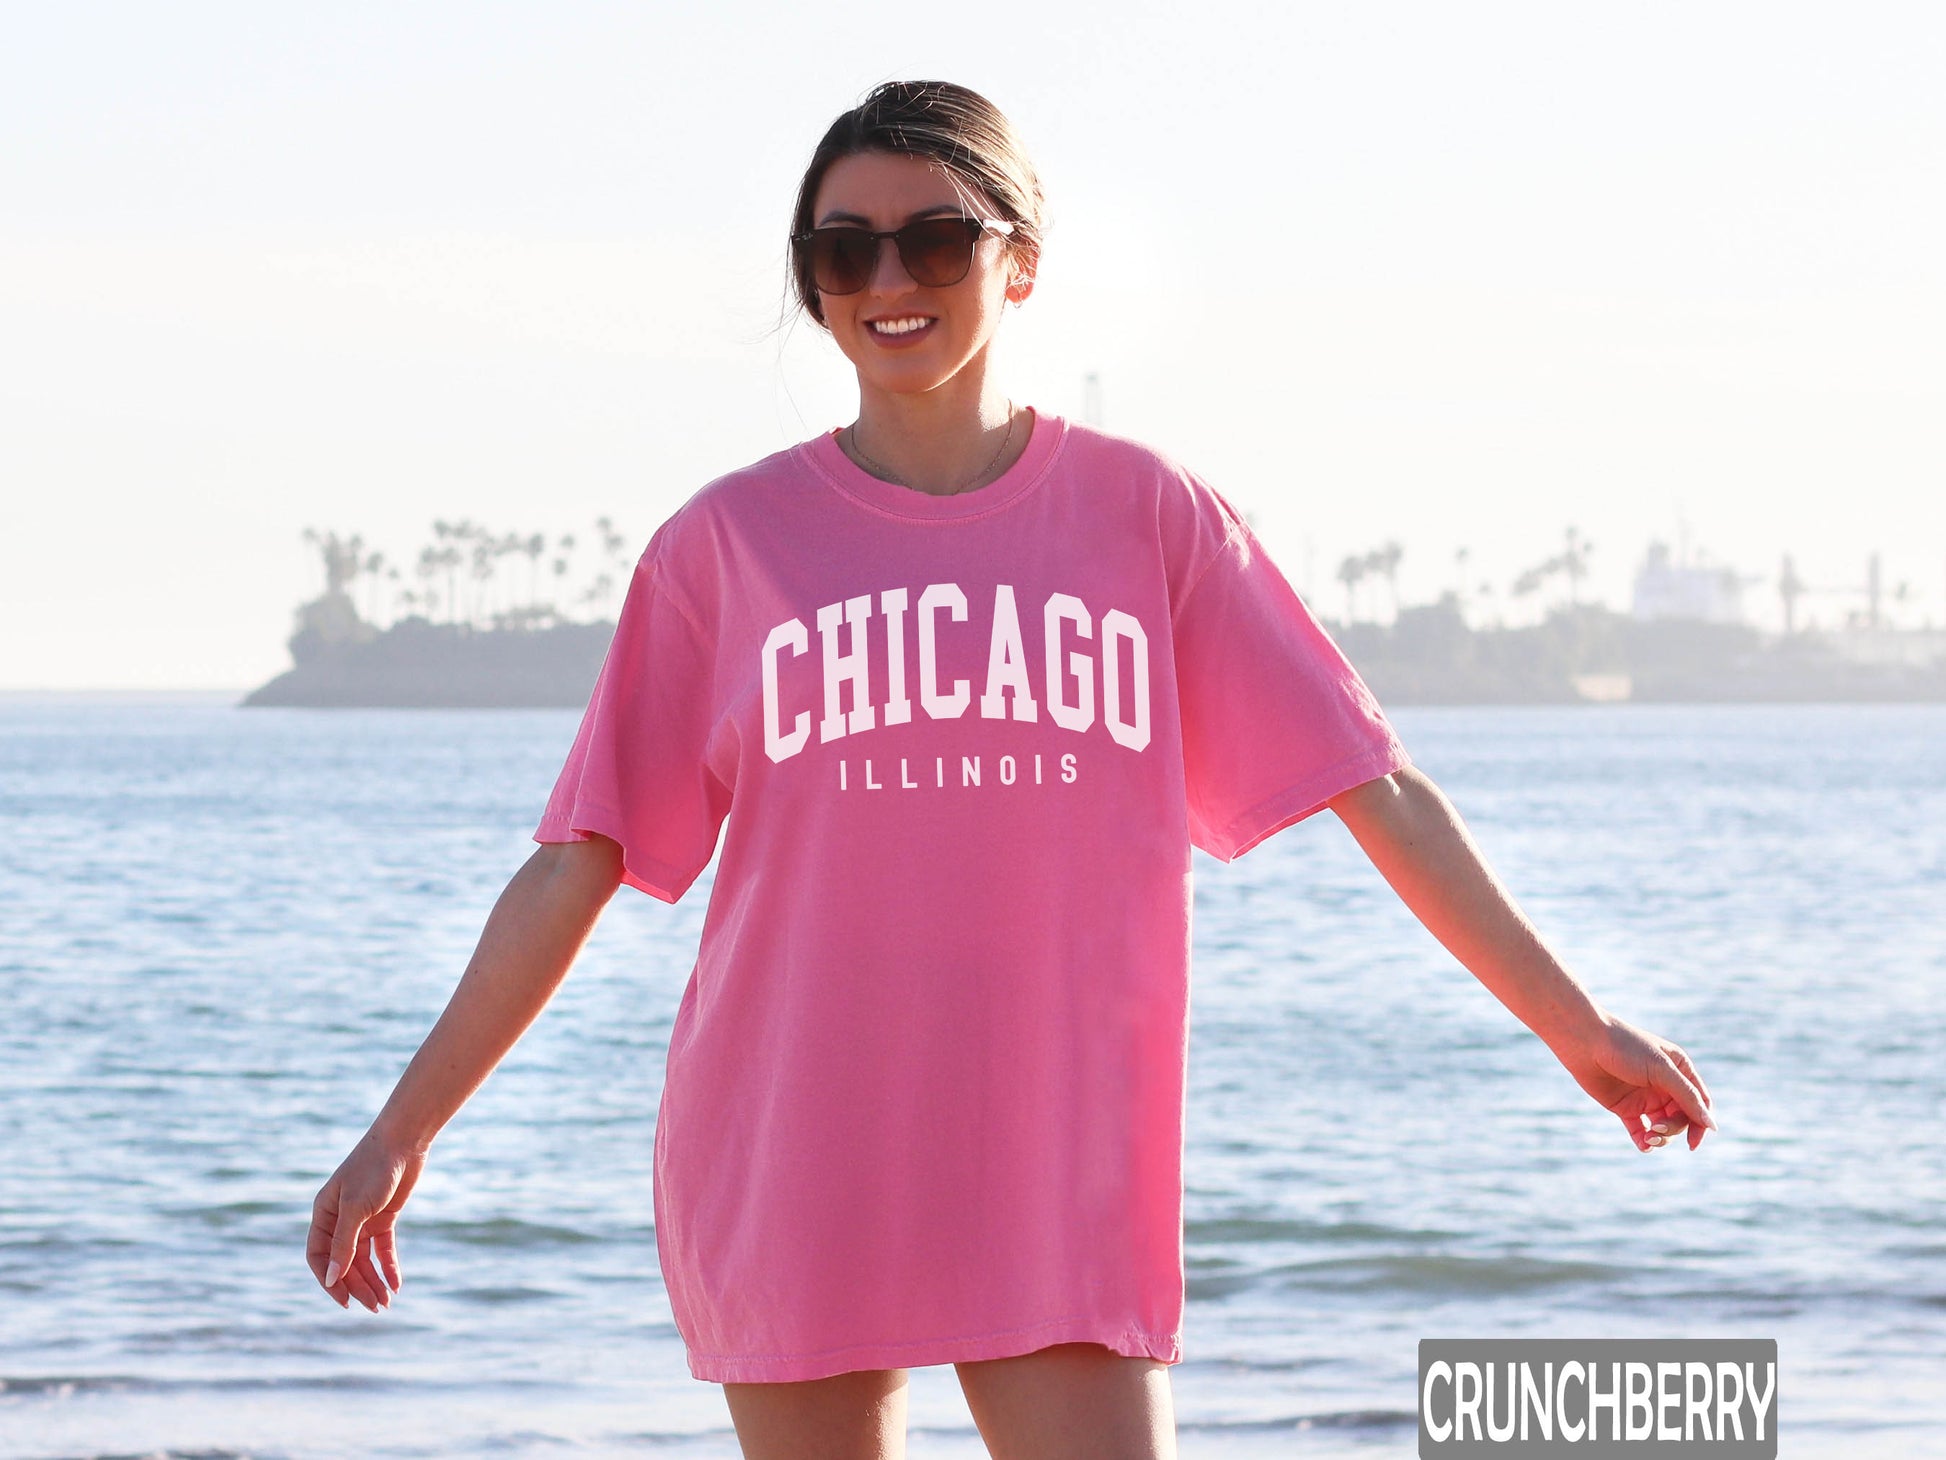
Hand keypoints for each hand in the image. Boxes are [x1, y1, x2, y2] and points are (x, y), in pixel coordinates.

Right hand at [307, 1129, 425, 1310]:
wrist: (403, 1141)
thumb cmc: (373, 1168)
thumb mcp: (355, 1207)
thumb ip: (343, 1243)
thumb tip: (332, 1278)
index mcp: (324, 1215)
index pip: (318, 1256)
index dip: (329, 1280)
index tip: (345, 1300)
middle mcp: (340, 1219)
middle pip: (344, 1262)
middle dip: (357, 1286)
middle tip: (374, 1307)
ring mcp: (363, 1219)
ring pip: (364, 1259)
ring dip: (374, 1281)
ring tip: (385, 1303)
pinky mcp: (384, 1216)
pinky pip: (383, 1248)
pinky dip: (389, 1266)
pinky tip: (396, 1284)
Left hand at [1557, 1013, 1716, 1152]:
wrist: (1584, 1041)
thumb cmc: (1625, 1047)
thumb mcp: (1661, 1069)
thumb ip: (1687, 1097)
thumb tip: (1712, 1126)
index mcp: (1680, 1070)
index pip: (1700, 1103)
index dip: (1701, 1123)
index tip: (1694, 1141)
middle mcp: (1665, 1085)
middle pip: (1682, 1118)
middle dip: (1674, 1128)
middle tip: (1658, 1127)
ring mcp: (1645, 1097)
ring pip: (1663, 1127)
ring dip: (1660, 1137)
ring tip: (1648, 1137)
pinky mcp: (1625, 1107)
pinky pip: (1640, 1130)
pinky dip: (1644, 1141)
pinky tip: (1643, 1145)